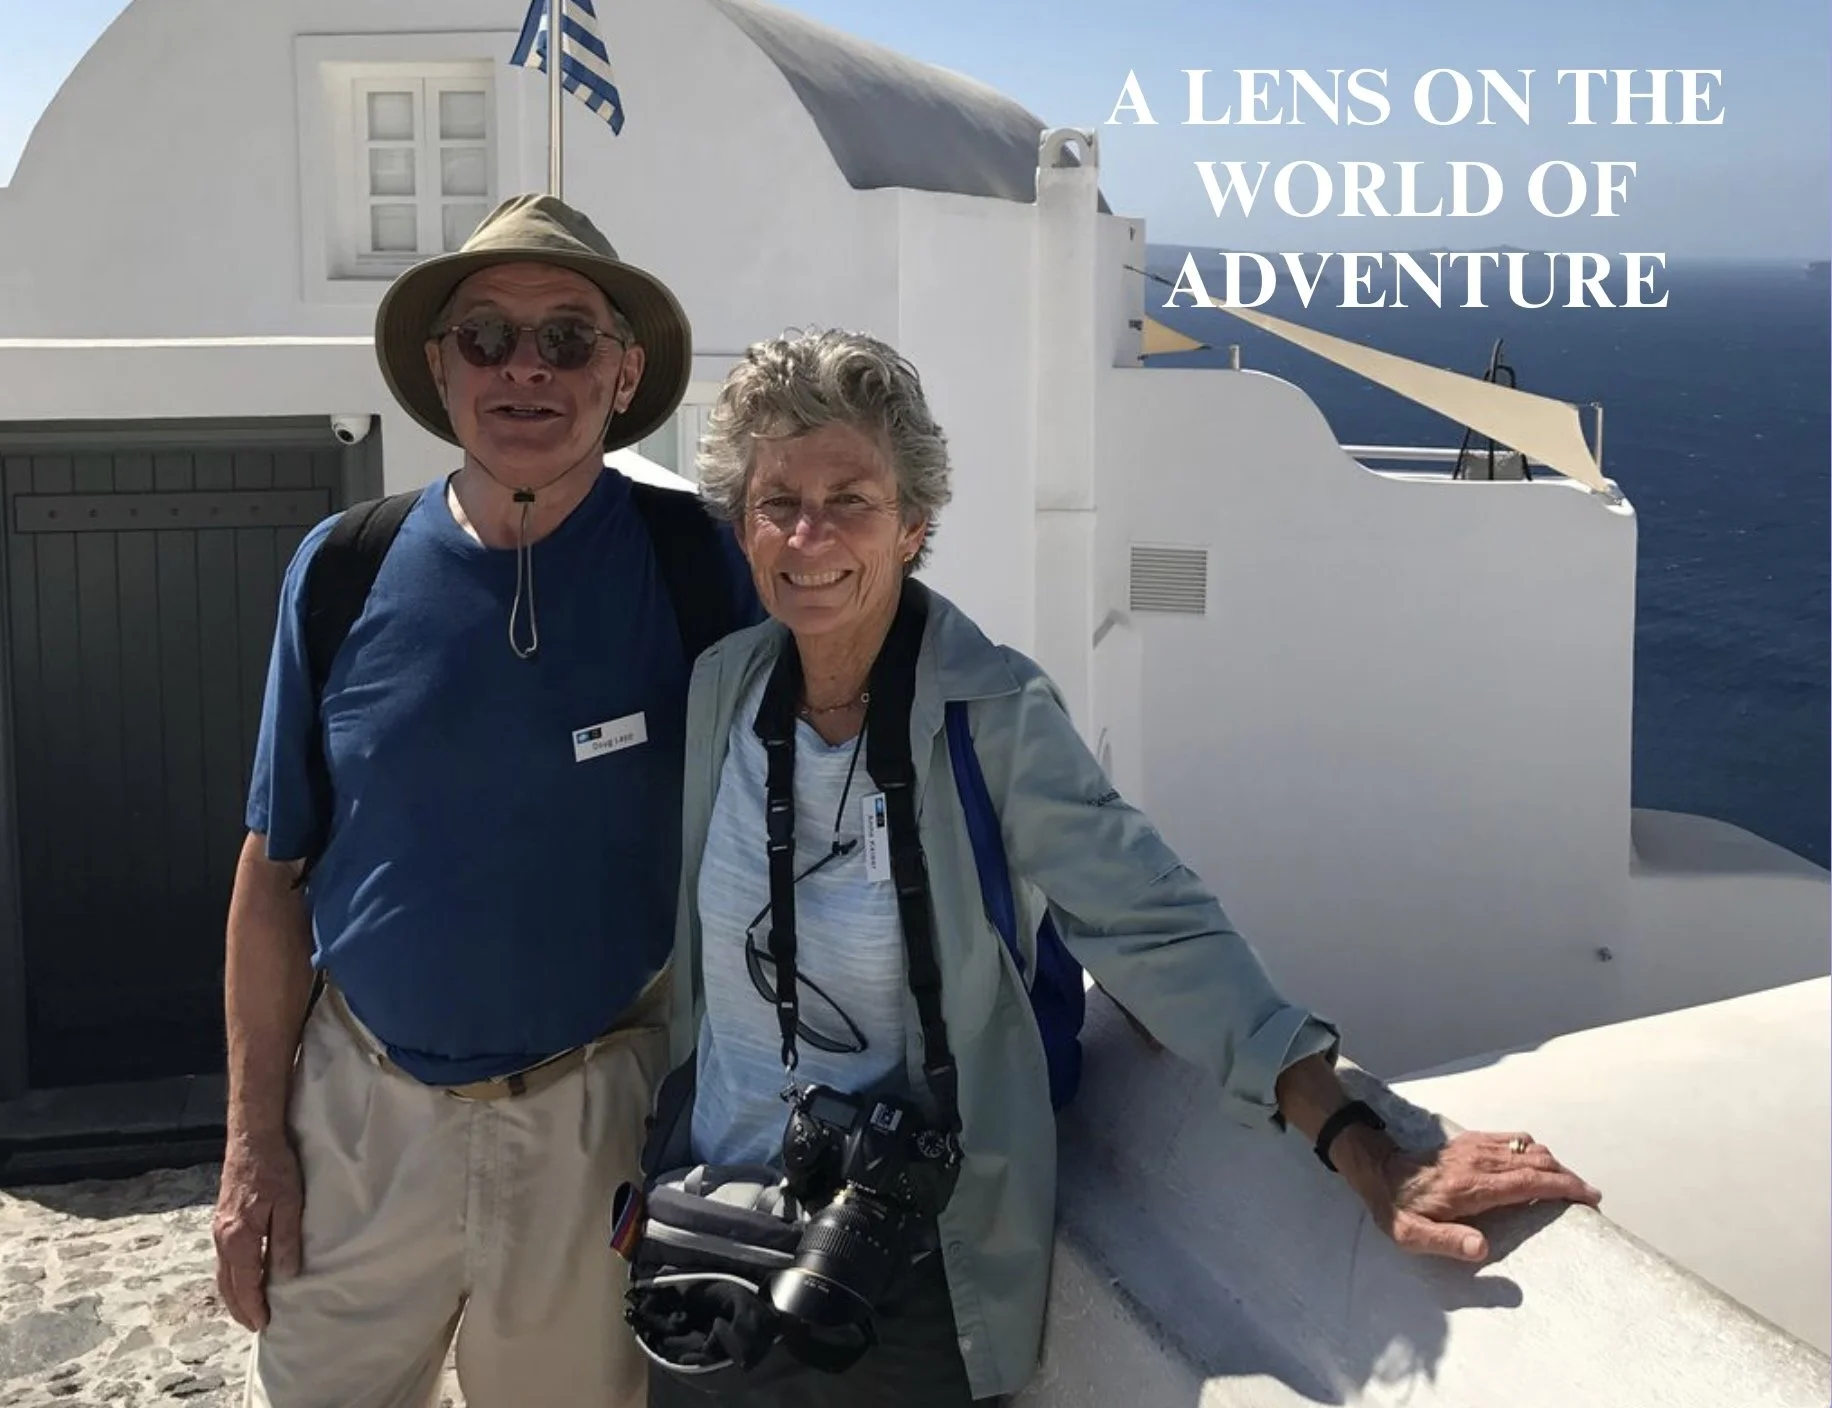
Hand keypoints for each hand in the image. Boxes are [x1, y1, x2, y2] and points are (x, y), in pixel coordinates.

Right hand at [213, 1129, 303, 1330]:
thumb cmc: (275, 1168)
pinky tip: (240, 1276)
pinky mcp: (222, 1218)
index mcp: (239, 1237)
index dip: (254, 1306)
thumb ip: (285, 1240)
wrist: (252, 1137)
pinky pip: (223, 1257)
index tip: (263, 1324)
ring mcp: (219, 1227)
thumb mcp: (289, 1203)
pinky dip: (230, 1275)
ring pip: (222, 1271)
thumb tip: (285, 1275)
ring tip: (246, 1308)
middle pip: (227, 1283)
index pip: (245, 1283)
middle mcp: (223, 1237)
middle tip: (253, 1325)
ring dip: (233, 1293)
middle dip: (239, 1307)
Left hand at [1337, 1127, 1600, 1262]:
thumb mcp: (1412, 1235)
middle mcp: (1479, 1161)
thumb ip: (1448, 1242)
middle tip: (1590, 1196)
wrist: (1376, 1168)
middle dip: (1568, 1178)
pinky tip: (1540, 1165)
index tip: (1589, 1197)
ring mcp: (1476, 1146)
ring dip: (1554, 1164)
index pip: (1529, 1182)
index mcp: (1472, 1186)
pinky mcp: (1471, 1140)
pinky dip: (1534, 1151)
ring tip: (1570, 1185)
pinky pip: (1513, 1139)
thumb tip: (1484, 1248)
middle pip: (1537, 1162)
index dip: (1563, 1188)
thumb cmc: (1396, 1207)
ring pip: (1528, 1148)